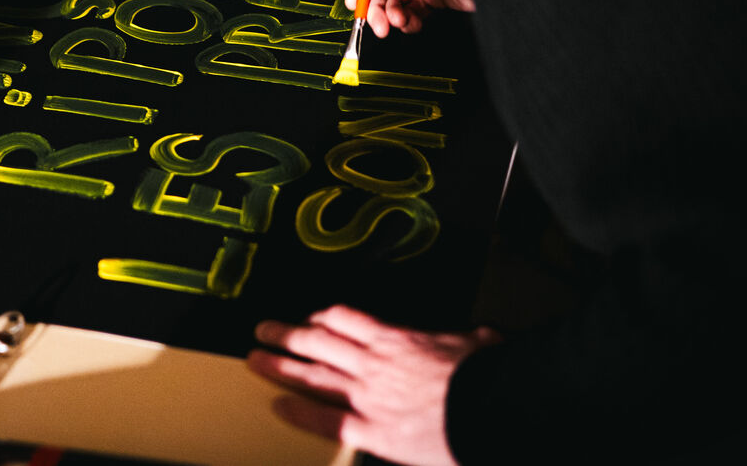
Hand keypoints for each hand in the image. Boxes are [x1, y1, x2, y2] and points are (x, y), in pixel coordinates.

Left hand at [247, 305, 497, 465]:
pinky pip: (324, 419)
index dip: (323, 316)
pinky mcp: (370, 430)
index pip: (346, 319)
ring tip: (255, 359)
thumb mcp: (478, 346)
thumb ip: (471, 340)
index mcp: (395, 340)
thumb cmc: (485, 380)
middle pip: (317, 341)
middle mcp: (372, 364)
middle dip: (287, 335)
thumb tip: (484, 337)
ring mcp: (366, 396)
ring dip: (280, 365)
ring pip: (312, 374)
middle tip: (263, 330)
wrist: (490, 411)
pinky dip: (298, 411)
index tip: (310, 317)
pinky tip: (278, 406)